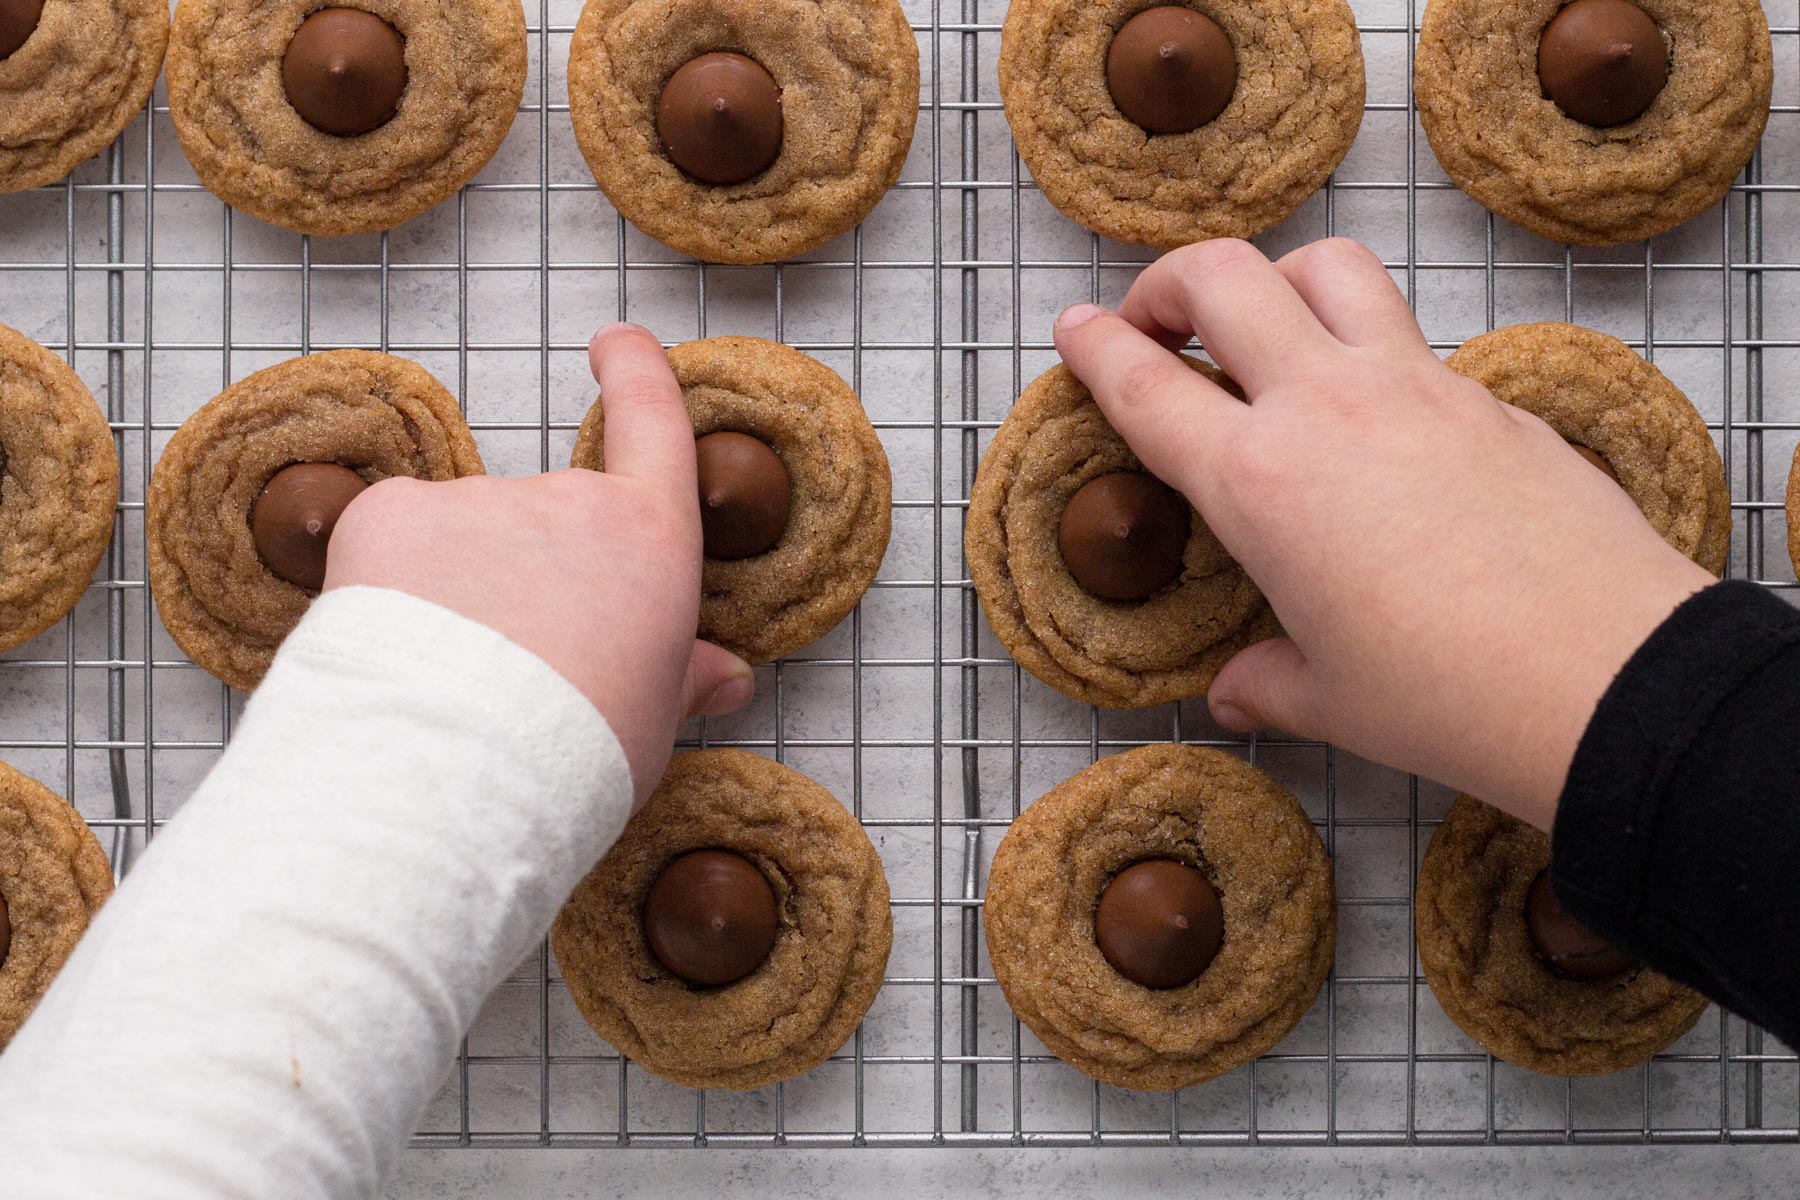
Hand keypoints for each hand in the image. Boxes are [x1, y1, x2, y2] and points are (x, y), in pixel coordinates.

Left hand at [324, 323, 751, 805]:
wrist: (450, 776)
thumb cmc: (571, 761)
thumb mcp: (653, 724)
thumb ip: (681, 678)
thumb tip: (724, 674)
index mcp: (647, 540)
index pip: (652, 423)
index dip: (637, 373)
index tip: (619, 343)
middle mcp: (567, 498)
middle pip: (549, 518)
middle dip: (531, 577)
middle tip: (515, 670)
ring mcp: (475, 499)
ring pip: (466, 539)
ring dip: (460, 591)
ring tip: (453, 682)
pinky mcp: (390, 514)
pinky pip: (396, 544)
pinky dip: (394, 588)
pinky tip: (402, 652)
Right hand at [1052, 238, 1713, 827]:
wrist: (1608, 676)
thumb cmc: (1450, 697)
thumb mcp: (1330, 697)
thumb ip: (1266, 680)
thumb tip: (1237, 689)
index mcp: (1258, 482)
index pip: (1146, 385)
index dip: (1095, 348)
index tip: (1073, 330)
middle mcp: (1327, 407)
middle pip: (1224, 277)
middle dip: (1167, 282)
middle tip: (1154, 320)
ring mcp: (1414, 386)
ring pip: (1328, 266)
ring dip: (1276, 277)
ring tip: (1264, 326)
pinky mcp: (1486, 395)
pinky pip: (1408, 334)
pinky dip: (1366, 345)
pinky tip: (1374, 418)